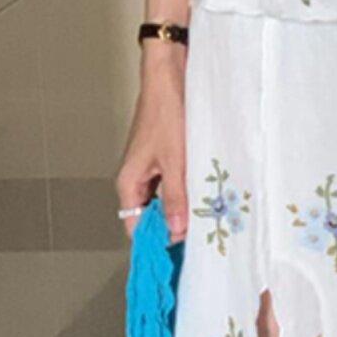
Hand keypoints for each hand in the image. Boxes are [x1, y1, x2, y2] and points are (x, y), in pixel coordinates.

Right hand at [116, 46, 187, 241]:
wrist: (170, 77)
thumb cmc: (166, 114)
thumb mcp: (175, 162)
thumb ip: (176, 198)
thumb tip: (176, 231)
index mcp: (129, 182)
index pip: (136, 226)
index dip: (154, 243)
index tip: (176, 258)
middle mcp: (137, 178)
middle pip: (152, 215)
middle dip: (173, 228)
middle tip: (199, 242)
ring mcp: (151, 167)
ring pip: (165, 199)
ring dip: (183, 208)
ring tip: (205, 222)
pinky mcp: (165, 157)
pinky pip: (174, 183)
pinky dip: (187, 191)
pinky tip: (206, 197)